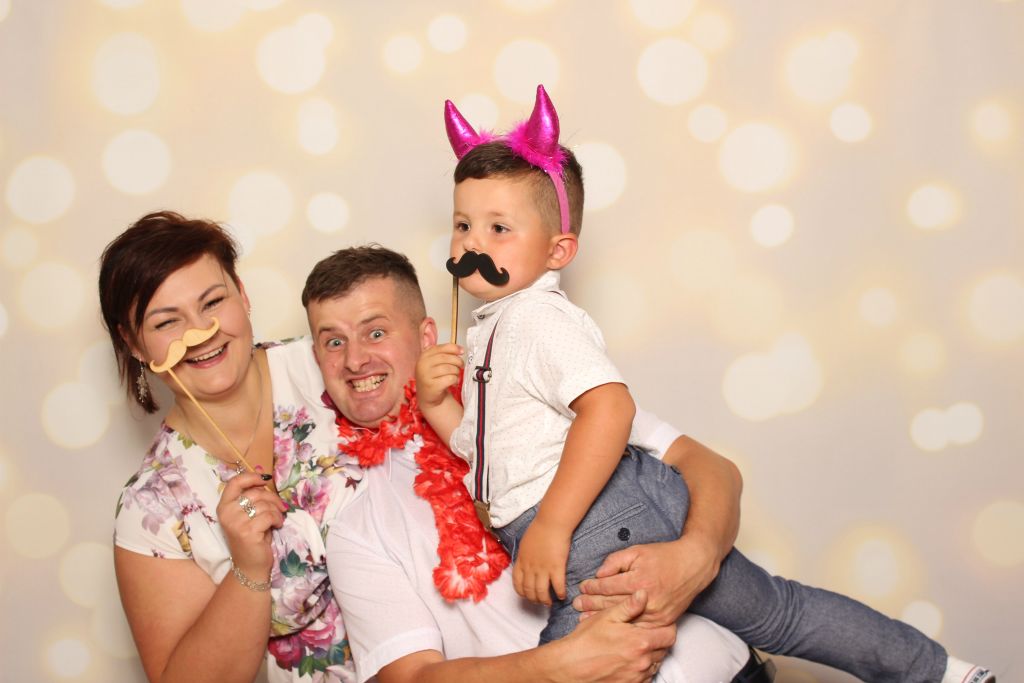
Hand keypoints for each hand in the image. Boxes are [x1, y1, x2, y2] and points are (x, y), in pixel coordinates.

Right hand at [216, 471, 286, 579]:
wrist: (249, 566)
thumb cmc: (252, 538)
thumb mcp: (248, 515)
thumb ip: (253, 499)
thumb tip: (265, 478)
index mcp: (224, 507)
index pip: (234, 483)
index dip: (251, 476)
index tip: (265, 479)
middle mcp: (227, 513)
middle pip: (255, 492)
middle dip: (273, 498)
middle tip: (281, 507)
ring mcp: (236, 522)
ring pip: (264, 504)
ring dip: (277, 510)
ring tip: (277, 519)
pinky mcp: (247, 531)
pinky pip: (269, 515)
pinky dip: (277, 519)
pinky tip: (277, 526)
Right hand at [415, 343, 463, 408]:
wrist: (427, 396)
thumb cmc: (433, 377)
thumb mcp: (435, 363)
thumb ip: (444, 354)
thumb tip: (460, 349)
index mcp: (424, 356)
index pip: (442, 348)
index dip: (454, 348)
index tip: (462, 351)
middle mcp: (423, 364)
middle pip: (446, 358)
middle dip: (458, 361)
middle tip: (461, 366)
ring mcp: (426, 375)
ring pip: (450, 368)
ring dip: (456, 372)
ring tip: (455, 376)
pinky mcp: (432, 386)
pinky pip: (450, 378)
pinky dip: (455, 380)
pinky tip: (453, 383)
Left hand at [513, 517, 569, 604]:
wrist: (552, 522)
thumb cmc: (539, 528)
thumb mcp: (525, 543)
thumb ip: (525, 555)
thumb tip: (527, 563)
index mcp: (522, 561)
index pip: (517, 583)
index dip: (522, 593)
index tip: (527, 596)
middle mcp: (530, 568)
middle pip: (529, 590)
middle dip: (534, 599)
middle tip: (540, 601)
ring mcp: (543, 568)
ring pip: (541, 592)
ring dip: (545, 600)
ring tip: (549, 602)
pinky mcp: (556, 567)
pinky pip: (557, 586)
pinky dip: (560, 593)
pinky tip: (562, 596)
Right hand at [553, 590, 674, 682]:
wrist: (570, 667)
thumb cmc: (586, 641)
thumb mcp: (606, 617)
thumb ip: (628, 606)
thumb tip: (644, 594)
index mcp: (640, 642)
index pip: (669, 634)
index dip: (666, 627)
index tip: (657, 623)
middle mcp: (643, 662)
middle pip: (664, 649)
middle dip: (658, 640)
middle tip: (644, 633)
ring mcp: (638, 677)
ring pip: (656, 664)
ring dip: (651, 655)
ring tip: (634, 646)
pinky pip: (646, 677)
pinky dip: (642, 668)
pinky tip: (629, 660)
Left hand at [573, 534, 721, 626]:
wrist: (693, 565)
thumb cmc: (664, 556)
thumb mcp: (638, 550)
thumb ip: (615, 561)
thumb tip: (599, 574)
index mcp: (639, 580)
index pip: (608, 586)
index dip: (592, 587)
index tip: (582, 588)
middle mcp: (648, 599)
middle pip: (612, 604)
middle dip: (591, 604)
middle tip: (576, 604)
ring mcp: (657, 613)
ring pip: (624, 619)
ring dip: (602, 619)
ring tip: (584, 618)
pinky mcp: (664, 621)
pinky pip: (639, 627)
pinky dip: (623, 627)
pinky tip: (611, 627)